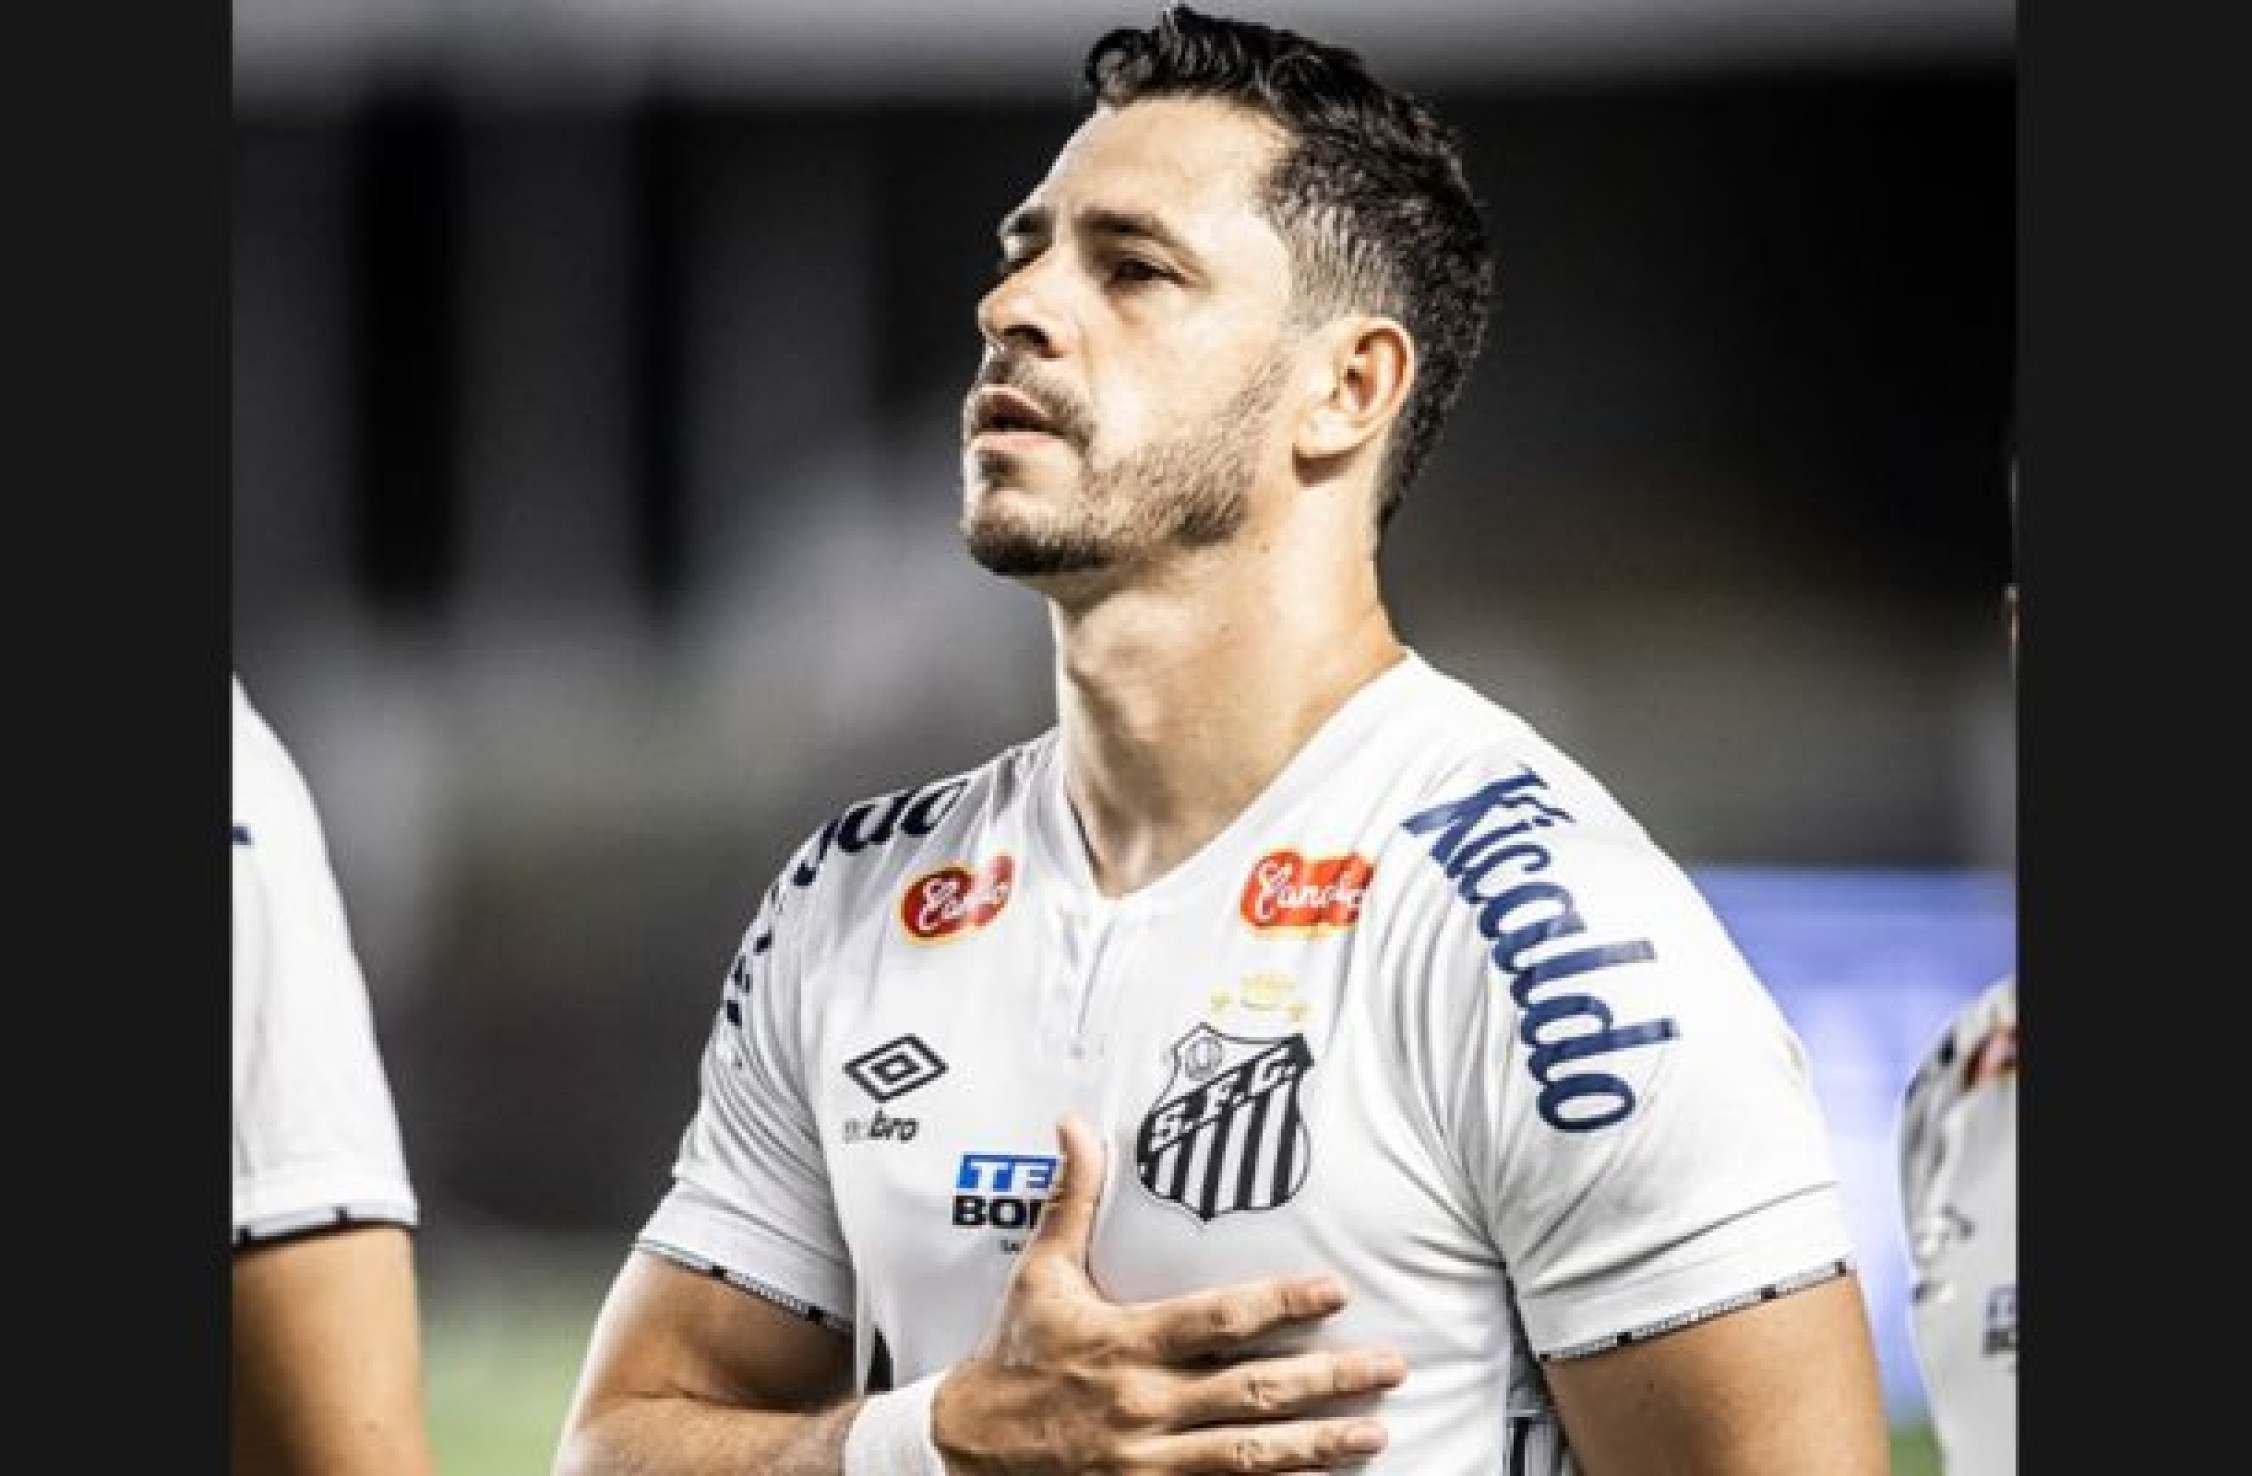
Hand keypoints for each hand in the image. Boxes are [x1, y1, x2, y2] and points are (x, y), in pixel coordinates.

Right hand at [931, 1116, 1403, 1473]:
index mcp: (1123, 1342)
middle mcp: (1142, 1404)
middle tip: (1392, 1368)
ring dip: (1319, 1444)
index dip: (1279, 1304)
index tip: (1336, 1291)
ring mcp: (1148, 1460)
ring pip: (1250, 1455)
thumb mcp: (1038, 1271)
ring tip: (1376, 1434)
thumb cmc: (1016, 1350)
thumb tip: (1074, 1122)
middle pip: (1252, 1393)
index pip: (1216, 1320)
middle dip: (1328, 1381)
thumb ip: (1072, 1198)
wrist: (967, 1447)